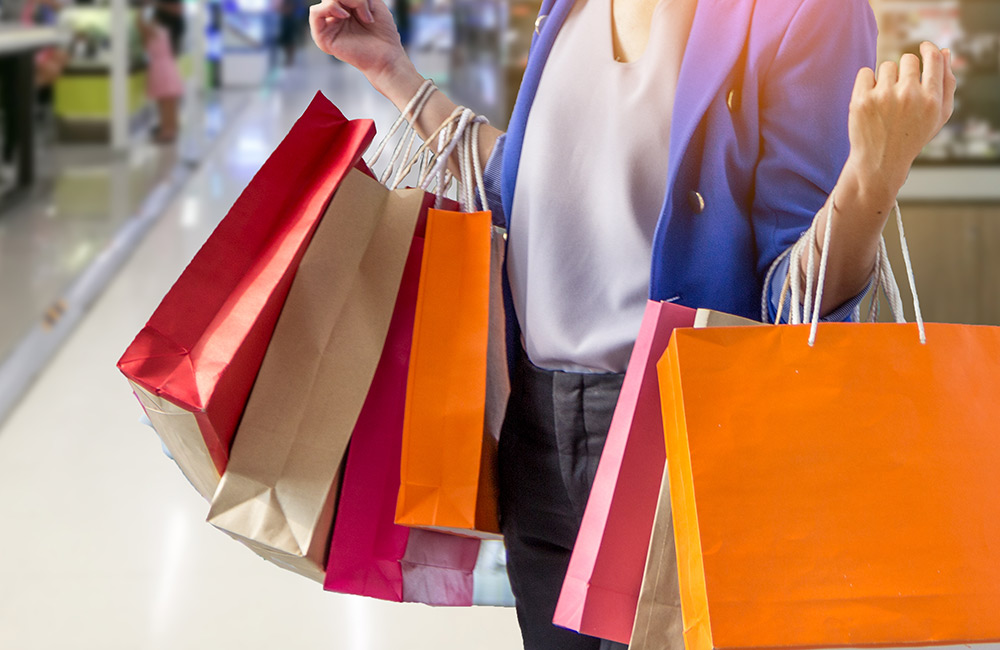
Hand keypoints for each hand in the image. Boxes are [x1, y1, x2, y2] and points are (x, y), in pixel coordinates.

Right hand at [309, 0, 409, 84]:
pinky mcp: (323, 38)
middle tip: (368, 11)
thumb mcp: (372, 3)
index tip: (372, 5)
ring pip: (326, 0)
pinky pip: (315, 13)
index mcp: (346, 8)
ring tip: (363, 17)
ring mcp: (329, 27)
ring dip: (346, 1)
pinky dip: (329, 8)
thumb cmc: (383, 32)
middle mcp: (335, 17)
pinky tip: (344, 16)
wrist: (386, 56)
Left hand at [846, 41, 956, 197]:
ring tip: (886, 101)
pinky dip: (867, 81)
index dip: (928, 49)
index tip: (923, 47)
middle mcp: (908, 96)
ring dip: (886, 78)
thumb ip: (947, 83)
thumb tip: (943, 51)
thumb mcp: (938, 115)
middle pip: (908, 59)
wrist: (880, 161)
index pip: (933, 58)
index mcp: (931, 99)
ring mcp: (883, 97)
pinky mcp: (861, 101)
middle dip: (905, 71)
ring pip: (886, 66)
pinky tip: (871, 99)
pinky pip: (865, 72)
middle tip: (901, 92)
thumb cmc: (913, 135)